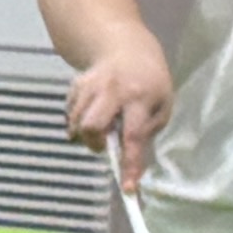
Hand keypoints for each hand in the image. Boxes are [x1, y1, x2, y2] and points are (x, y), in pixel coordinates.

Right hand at [64, 29, 172, 195]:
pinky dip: (77, 121)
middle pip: (91, 127)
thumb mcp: (162, 102)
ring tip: (101, 126)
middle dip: (95, 143)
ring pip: (76, 123)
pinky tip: (91, 112)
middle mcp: (111, 90)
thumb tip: (127, 157)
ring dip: (86, 134)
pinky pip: (70, 114)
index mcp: (139, 97)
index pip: (133, 137)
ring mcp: (90, 86)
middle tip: (104, 144)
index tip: (128, 188)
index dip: (130, 164)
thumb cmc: (149, 79)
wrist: (123, 45)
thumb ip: (146, 130)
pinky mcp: (75, 85)